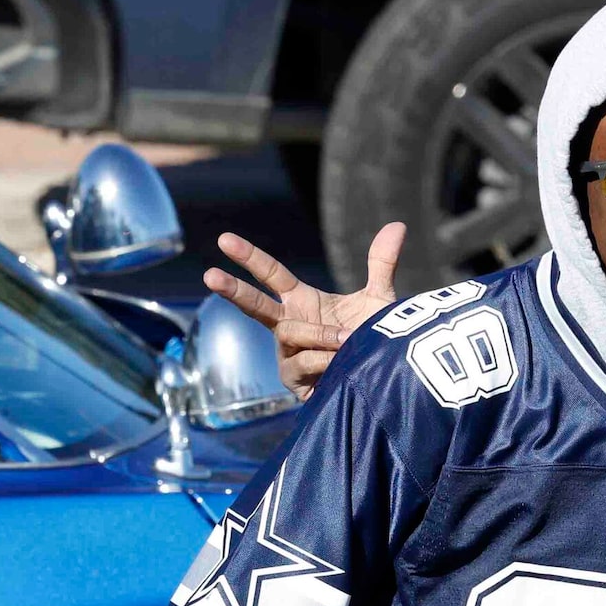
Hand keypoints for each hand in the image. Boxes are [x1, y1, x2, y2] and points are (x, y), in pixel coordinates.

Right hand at [202, 222, 404, 399]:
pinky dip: (327, 359)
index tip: (225, 240)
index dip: (249, 257)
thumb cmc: (370, 341)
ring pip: (292, 333)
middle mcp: (288, 326)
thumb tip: (396, 226)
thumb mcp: (377, 300)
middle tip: (209, 275)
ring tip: (348, 340)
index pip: (271, 274)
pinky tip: (342, 363)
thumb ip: (381, 264)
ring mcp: (288, 354)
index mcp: (301, 302)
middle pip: (254, 305)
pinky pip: (305, 361)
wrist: (379, 380)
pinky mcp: (294, 380)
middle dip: (232, 290)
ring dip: (321, 334)